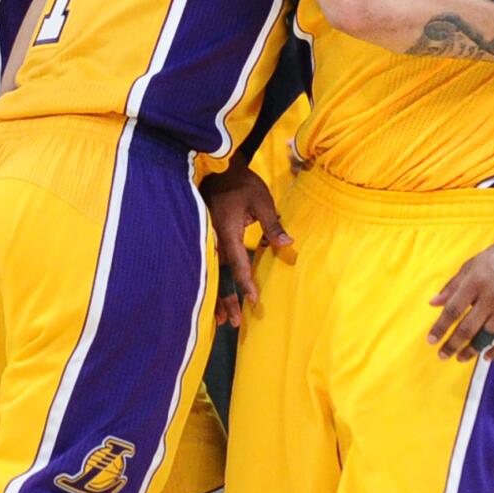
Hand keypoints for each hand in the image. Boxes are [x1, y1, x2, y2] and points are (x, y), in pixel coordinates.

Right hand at [202, 166, 291, 327]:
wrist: (218, 169)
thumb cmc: (242, 183)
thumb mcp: (261, 200)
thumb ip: (273, 224)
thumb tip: (287, 245)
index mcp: (227, 230)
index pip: (238, 263)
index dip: (246, 284)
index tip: (253, 301)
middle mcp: (214, 239)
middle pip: (221, 275)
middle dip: (226, 300)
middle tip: (234, 322)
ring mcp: (207, 239)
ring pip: (212, 274)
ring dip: (217, 297)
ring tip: (222, 320)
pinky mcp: (206, 238)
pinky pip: (209, 265)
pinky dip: (211, 283)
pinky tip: (213, 298)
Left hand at [428, 223, 493, 361]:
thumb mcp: (473, 263)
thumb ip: (453, 284)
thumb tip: (433, 303)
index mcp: (475, 280)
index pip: (453, 309)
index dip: (440, 327)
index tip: (431, 340)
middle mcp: (491, 296)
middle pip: (467, 327)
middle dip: (452, 344)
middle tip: (442, 355)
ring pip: (486, 336)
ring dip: (472, 350)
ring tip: (461, 357)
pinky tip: (487, 356)